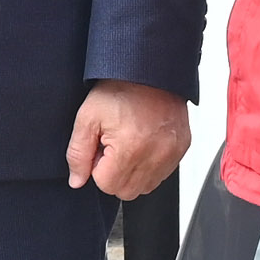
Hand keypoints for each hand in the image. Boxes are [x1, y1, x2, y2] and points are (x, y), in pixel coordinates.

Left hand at [67, 81, 191, 199]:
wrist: (150, 68)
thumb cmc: (121, 87)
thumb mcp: (87, 117)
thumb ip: (78, 153)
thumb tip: (76, 180)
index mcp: (130, 149)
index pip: (106, 185)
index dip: (98, 168)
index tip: (101, 147)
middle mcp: (155, 155)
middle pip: (126, 191)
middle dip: (114, 174)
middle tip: (113, 146)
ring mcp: (172, 153)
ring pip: (145, 186)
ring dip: (132, 172)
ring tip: (128, 143)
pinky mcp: (182, 149)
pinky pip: (162, 174)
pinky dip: (149, 165)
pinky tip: (143, 142)